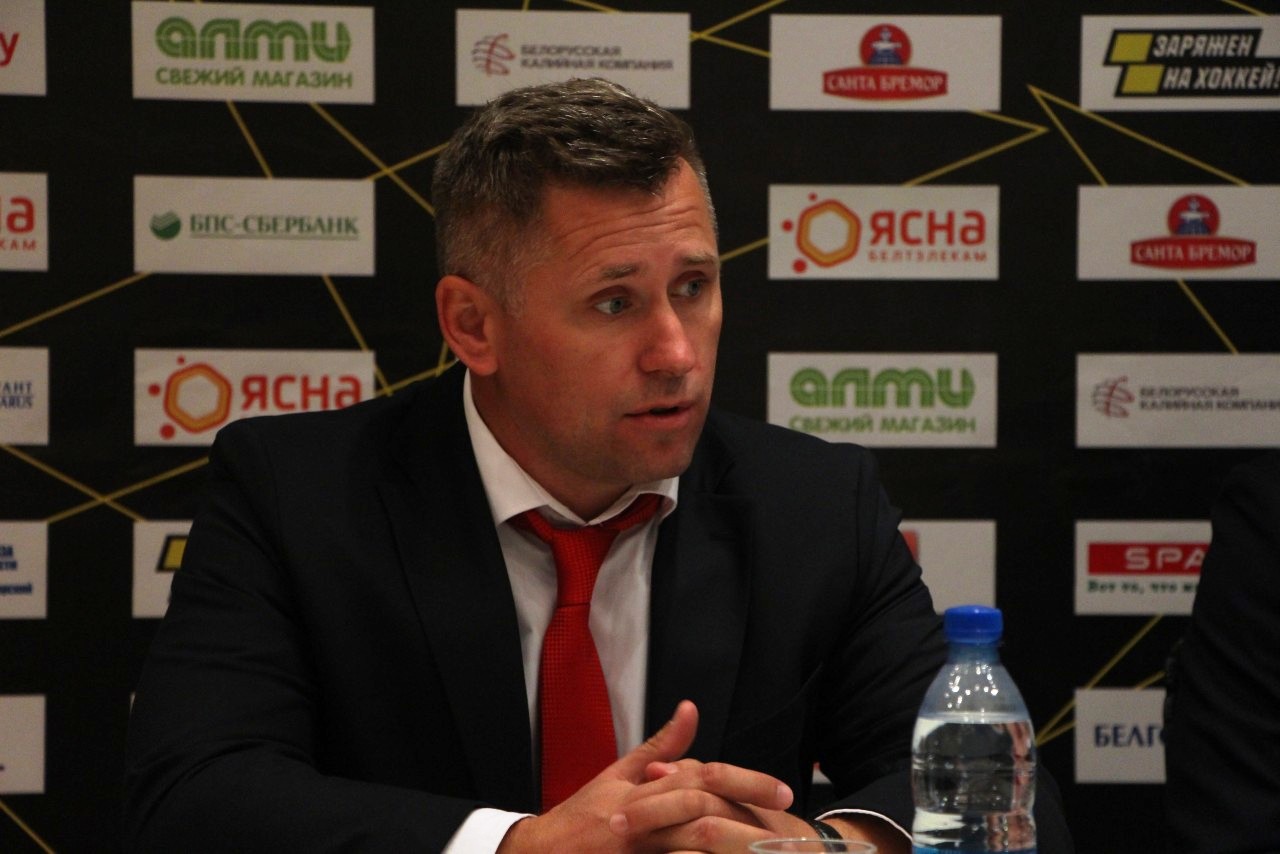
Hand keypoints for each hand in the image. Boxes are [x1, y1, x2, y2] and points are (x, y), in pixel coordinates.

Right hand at [497, 700, 798, 851]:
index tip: (781, 791)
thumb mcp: (617, 775)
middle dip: (750, 815)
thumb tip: (690, 709)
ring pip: (695, 844)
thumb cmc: (581, 817)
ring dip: (734, 847)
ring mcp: (641, 849)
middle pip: (706, 809)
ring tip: (772, 851)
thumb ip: (660, 747)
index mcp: (643, 790)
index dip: (745, 782)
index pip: (703, 777)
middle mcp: (643, 819)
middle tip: (789, 823)